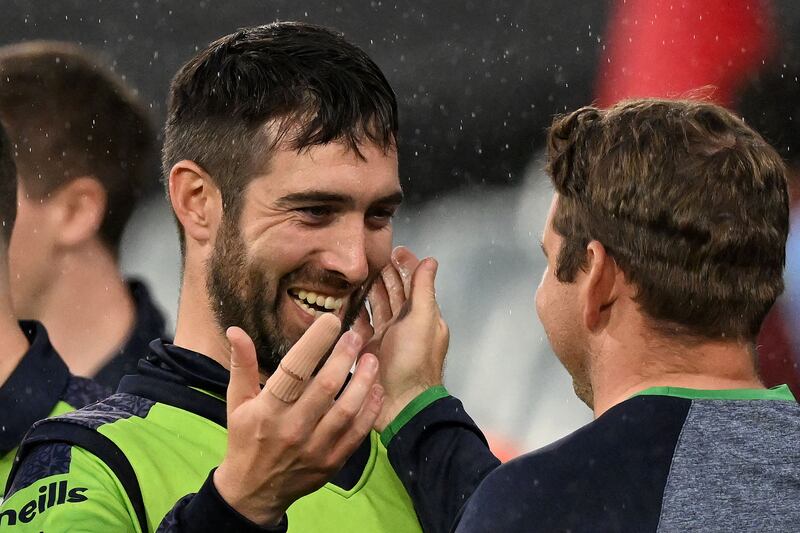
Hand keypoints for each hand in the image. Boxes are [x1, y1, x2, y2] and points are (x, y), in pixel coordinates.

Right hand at [213, 314, 383, 525]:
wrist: (253, 492)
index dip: (315, 344)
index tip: (331, 321)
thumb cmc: (245, 438)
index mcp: (267, 410)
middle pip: (326, 387)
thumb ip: (242, 365)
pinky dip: (370, 410)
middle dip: (345, 357)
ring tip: (372, 359)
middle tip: (357, 336)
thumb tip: (236, 330)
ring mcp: (315, 448)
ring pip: (347, 410)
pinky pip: (357, 433)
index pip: (294, 371)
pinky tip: (376, 389)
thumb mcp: (237, 402)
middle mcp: (292, 428)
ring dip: (364, 382)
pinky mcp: (332, 462)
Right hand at [360, 246, 449, 430]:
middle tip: (370, 257)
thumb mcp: (423, 320)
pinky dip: (354, 311)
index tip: (394, 250)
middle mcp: (404, 325)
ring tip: (355, 272)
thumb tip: (430, 261)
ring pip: (377, 306)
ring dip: (368, 289)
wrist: (400, 403)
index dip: (406, 266)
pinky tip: (344, 299)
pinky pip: (360, 325)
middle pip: (394, 293)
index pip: (414, 284)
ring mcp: (385, 337)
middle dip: (385, 274)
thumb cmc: (415, 361)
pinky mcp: (368, 349)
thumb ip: (424, 290)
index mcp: (423, 317)